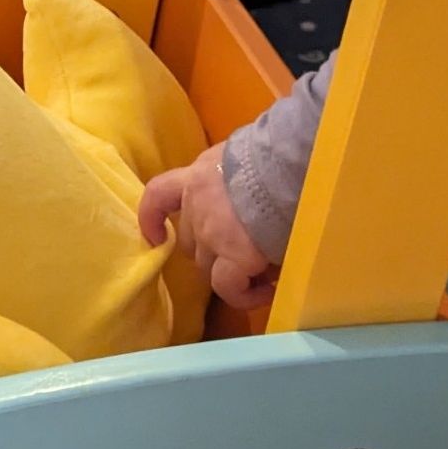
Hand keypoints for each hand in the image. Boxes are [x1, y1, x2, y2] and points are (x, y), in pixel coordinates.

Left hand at [138, 144, 277, 309]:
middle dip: (214, 252)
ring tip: (265, 272)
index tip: (159, 236)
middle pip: (192, 241)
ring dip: (232, 272)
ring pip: (209, 267)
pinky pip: (229, 289)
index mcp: (201, 173)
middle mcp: (197, 204)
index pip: (161, 195)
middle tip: (247, 255)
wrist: (294, 162)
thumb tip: (249, 202)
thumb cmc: (280, 153)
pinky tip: (266, 292)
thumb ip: (236, 178)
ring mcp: (211, 232)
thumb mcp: (248, 156)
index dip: (154, 218)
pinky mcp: (234, 256)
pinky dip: (244, 295)